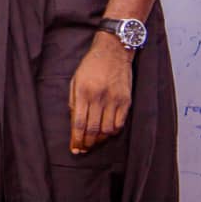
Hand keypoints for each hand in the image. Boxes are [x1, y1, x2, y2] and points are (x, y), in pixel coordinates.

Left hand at [69, 33, 133, 154]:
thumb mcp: (75, 79)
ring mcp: (114, 99)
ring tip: (94, 142)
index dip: (76, 138)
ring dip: (99, 140)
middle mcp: (99, 96)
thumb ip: (74, 101)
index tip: (74, 148)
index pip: (79, 122)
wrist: (113, 51)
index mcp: (83, 90)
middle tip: (83, 149)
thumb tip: (74, 122)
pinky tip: (106, 133)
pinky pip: (119, 124)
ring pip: (107, 129)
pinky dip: (112, 132)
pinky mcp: (126, 100)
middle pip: (93, 129)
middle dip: (87, 143)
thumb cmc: (91, 65)